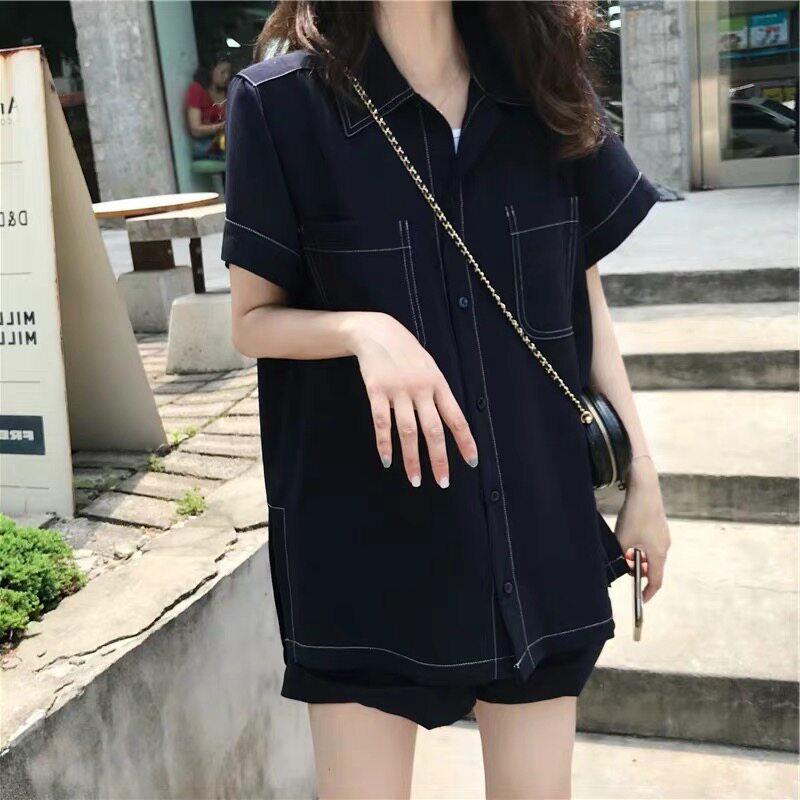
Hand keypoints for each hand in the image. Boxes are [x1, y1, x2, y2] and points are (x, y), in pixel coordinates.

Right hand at [346, 312, 478, 487]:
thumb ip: (437, 394)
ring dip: (412, 459)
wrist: (377, 332)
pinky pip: (381, 423)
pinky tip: (388, 461)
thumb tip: (448, 424)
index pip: (456, 418)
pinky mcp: (377, 391)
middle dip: (439, 459)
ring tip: (415, 480)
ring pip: (407, 431)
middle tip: (442, 482)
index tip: (472, 462)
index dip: (465, 441)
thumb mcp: (429, 368)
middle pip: (433, 430)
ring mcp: (398, 391)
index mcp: (438, 384)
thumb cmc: (407, 353)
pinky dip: (384, 444)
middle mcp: (420, 389)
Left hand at [614, 456, 669, 602]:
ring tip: (624, 545)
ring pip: (650, 554)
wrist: (645, 489)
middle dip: (637, 569)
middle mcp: (664, 546)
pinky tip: (628, 534)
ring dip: (636, 556)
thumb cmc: (635, 515)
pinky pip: (650, 543)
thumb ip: (621, 558)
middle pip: (652, 567)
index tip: (640, 599)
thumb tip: (619, 567)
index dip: (648, 592)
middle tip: (622, 562)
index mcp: (658, 553)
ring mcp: (663, 535)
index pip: (656, 580)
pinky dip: (639, 545)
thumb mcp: (623, 540)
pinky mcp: (659, 526)